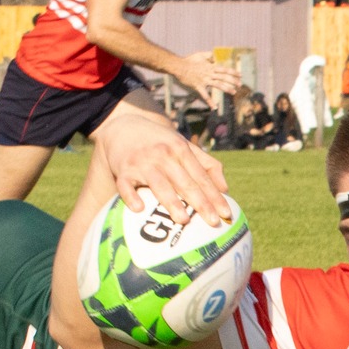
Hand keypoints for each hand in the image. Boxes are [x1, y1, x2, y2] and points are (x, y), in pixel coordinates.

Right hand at [92, 105, 229, 224]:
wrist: (124, 126)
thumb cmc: (161, 142)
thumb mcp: (184, 146)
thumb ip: (207, 165)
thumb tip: (225, 189)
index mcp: (181, 150)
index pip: (202, 177)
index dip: (215, 196)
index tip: (226, 213)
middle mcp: (163, 155)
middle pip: (185, 182)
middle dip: (200, 203)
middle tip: (213, 222)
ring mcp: (142, 162)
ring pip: (159, 184)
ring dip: (172, 202)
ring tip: (184, 220)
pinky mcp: (122, 170)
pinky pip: (125, 185)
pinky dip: (131, 196)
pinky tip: (139, 208)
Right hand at [174, 51, 244, 104]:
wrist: (178, 66)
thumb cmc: (189, 60)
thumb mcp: (200, 55)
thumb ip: (209, 55)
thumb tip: (215, 55)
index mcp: (210, 66)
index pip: (224, 69)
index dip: (233, 72)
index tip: (240, 75)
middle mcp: (209, 73)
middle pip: (224, 77)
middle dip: (233, 81)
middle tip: (240, 85)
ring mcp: (204, 80)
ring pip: (218, 85)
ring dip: (227, 89)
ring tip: (233, 92)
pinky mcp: (198, 86)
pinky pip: (205, 95)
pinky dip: (210, 102)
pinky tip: (215, 107)